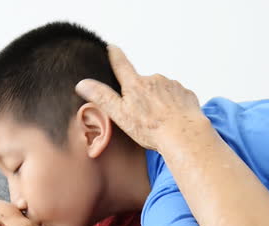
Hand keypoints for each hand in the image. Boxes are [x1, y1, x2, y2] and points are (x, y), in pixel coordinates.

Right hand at [74, 45, 204, 151]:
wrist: (184, 135)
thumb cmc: (151, 129)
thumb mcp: (120, 115)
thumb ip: (102, 97)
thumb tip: (82, 84)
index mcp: (135, 84)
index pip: (121, 64)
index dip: (114, 55)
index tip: (111, 47)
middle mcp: (154, 79)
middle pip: (142, 82)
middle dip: (141, 93)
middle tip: (143, 115)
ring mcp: (172, 85)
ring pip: (161, 90)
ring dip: (158, 101)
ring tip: (159, 120)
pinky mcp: (186, 94)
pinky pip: (176, 97)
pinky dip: (173, 106)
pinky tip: (172, 119)